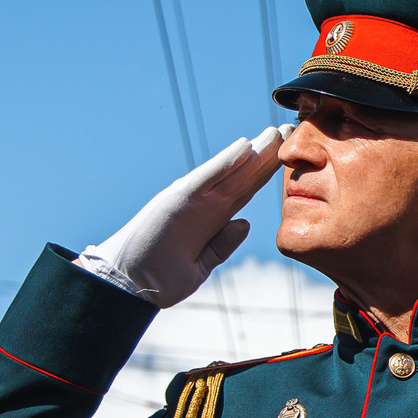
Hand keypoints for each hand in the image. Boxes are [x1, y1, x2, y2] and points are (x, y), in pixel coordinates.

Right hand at [83, 130, 284, 306]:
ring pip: (230, 172)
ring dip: (254, 152)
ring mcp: (190, 200)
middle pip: (242, 176)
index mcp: (210, 218)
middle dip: (267, 155)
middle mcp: (203, 204)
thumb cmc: (160, 278)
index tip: (289, 157)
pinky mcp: (177, 200)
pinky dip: (225, 162)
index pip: (244, 190)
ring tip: (274, 133)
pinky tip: (244, 147)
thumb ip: (222, 244)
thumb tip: (245, 223)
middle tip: (288, 132)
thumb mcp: (201, 265)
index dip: (266, 173)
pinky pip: (206, 178)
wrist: (128, 286)